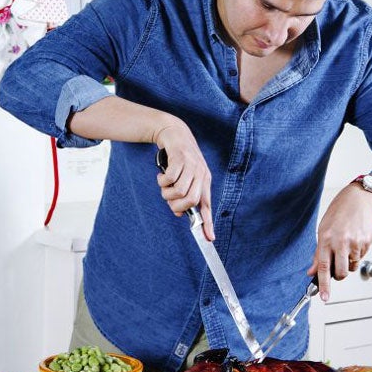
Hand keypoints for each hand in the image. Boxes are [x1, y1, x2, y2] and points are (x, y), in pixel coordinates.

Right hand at [154, 122, 213, 239]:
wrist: (174, 134)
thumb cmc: (179, 160)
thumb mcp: (185, 177)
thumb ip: (184, 195)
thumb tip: (180, 213)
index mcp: (204, 182)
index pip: (207, 206)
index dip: (208, 223)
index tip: (209, 238)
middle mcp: (201, 175)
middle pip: (191, 201)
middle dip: (176, 206)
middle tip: (169, 199)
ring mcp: (192, 166)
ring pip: (179, 192)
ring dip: (167, 193)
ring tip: (164, 186)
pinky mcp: (181, 158)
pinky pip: (169, 179)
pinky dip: (162, 181)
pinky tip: (162, 176)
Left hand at [307, 183, 371, 300]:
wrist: (358, 199)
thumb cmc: (338, 214)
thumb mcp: (323, 231)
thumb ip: (318, 254)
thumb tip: (312, 272)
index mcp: (326, 239)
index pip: (324, 267)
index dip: (323, 284)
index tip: (324, 297)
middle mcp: (341, 242)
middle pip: (341, 272)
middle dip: (340, 275)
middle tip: (338, 268)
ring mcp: (355, 242)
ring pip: (352, 266)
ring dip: (349, 262)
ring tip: (346, 245)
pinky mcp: (366, 242)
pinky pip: (361, 257)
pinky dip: (357, 253)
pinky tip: (355, 240)